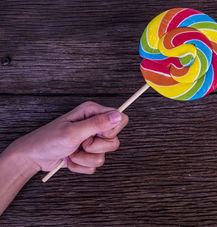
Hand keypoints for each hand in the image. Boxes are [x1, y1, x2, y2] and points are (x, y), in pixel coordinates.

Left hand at [7, 101, 128, 173]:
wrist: (33, 157)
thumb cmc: (48, 140)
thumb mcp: (73, 131)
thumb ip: (98, 124)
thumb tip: (119, 115)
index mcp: (93, 112)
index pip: (120, 119)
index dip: (112, 130)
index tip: (96, 134)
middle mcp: (95, 125)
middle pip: (114, 141)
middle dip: (95, 147)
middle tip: (80, 143)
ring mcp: (91, 140)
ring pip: (104, 156)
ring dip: (84, 158)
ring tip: (71, 151)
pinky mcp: (87, 155)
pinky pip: (94, 166)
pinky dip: (80, 166)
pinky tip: (69, 159)